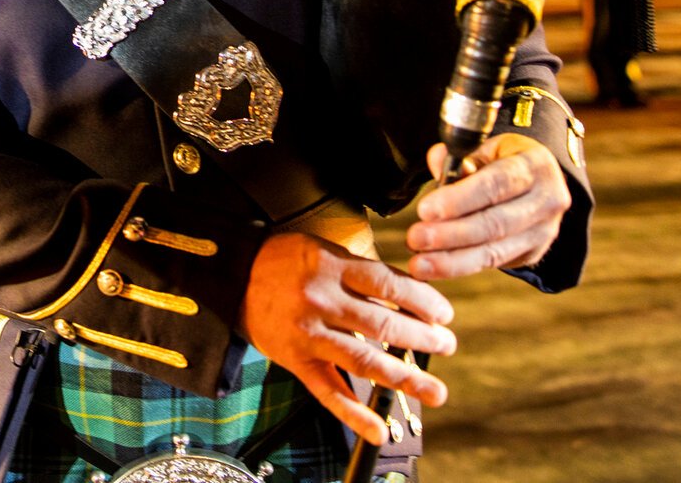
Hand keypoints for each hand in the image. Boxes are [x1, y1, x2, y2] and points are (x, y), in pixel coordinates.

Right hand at [239, 233, 454, 445]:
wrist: (233, 275)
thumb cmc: (285, 261)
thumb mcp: (324, 251)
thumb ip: (362, 274)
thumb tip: (410, 300)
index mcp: (331, 266)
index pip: (389, 286)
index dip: (423, 302)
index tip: (444, 314)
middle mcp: (321, 299)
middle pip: (383, 325)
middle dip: (422, 339)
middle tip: (447, 346)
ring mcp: (307, 333)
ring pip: (363, 360)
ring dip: (404, 378)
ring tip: (434, 390)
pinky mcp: (295, 360)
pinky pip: (328, 391)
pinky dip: (355, 414)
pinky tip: (379, 429)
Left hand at [406, 135, 570, 280]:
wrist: (540, 184)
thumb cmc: (504, 161)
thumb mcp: (488, 148)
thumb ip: (461, 156)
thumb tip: (436, 159)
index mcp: (536, 166)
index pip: (496, 184)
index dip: (460, 199)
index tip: (425, 210)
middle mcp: (546, 201)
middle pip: (494, 223)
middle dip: (450, 234)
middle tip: (415, 238)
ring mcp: (543, 231)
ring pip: (493, 250)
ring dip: (451, 260)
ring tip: (418, 263)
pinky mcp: (532, 253)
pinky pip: (491, 262)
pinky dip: (458, 267)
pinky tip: (431, 269)